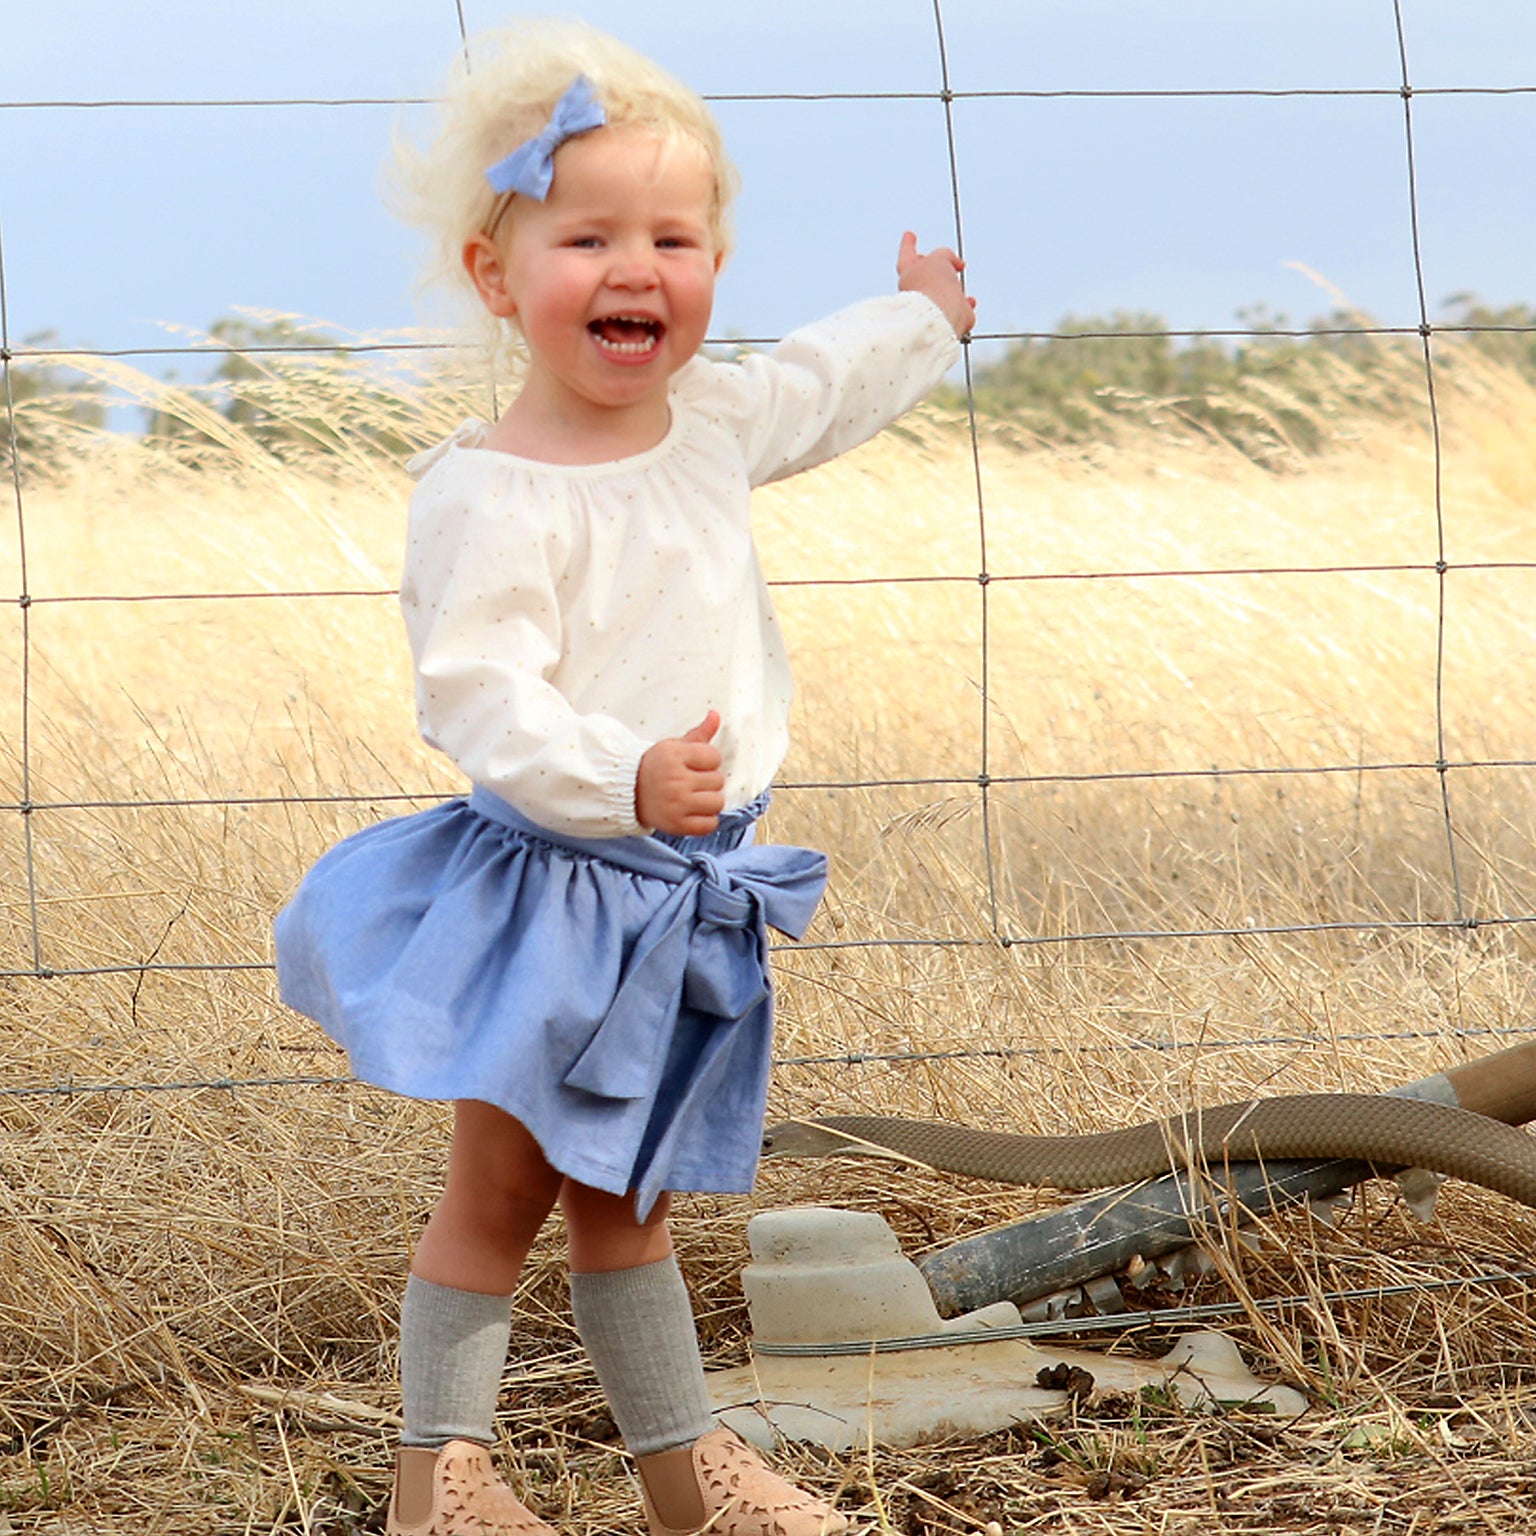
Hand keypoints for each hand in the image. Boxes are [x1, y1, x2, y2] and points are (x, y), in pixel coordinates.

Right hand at [636, 710, 725, 835]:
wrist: (628, 793)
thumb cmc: (657, 766)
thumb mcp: (674, 746)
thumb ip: (699, 733)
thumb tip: (716, 714)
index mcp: (674, 756)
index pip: (714, 757)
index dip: (708, 761)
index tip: (694, 765)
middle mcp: (675, 780)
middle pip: (718, 781)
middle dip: (708, 781)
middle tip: (691, 782)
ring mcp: (675, 804)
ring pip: (717, 803)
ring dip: (710, 801)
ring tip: (695, 797)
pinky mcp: (676, 824)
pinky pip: (710, 825)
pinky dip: (707, 821)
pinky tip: (694, 812)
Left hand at [897, 230, 976, 337]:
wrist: (941, 315)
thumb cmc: (933, 286)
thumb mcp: (938, 258)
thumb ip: (944, 254)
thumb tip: (957, 265)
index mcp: (909, 272)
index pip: (907, 253)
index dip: (908, 243)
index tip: (908, 234)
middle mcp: (918, 290)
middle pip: (923, 274)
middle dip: (929, 265)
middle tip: (928, 258)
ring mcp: (933, 305)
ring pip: (943, 292)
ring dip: (951, 286)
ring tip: (956, 281)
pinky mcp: (949, 316)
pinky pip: (959, 307)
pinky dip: (965, 302)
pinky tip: (970, 300)